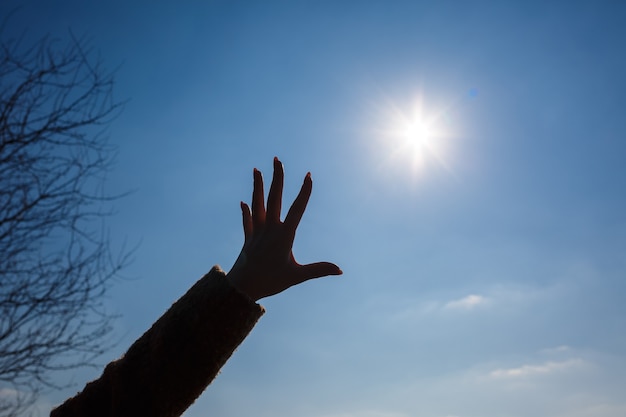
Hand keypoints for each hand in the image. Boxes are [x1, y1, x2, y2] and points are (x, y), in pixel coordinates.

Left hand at [227, 157, 341, 300]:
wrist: (242, 288)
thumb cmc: (271, 282)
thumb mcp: (297, 276)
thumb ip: (318, 270)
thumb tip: (340, 270)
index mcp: (283, 235)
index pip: (297, 209)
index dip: (304, 192)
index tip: (308, 176)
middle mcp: (269, 229)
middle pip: (274, 198)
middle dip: (277, 178)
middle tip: (277, 160)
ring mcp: (257, 232)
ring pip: (258, 204)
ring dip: (257, 186)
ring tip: (256, 170)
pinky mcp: (248, 239)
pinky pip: (247, 221)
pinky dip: (246, 211)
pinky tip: (243, 202)